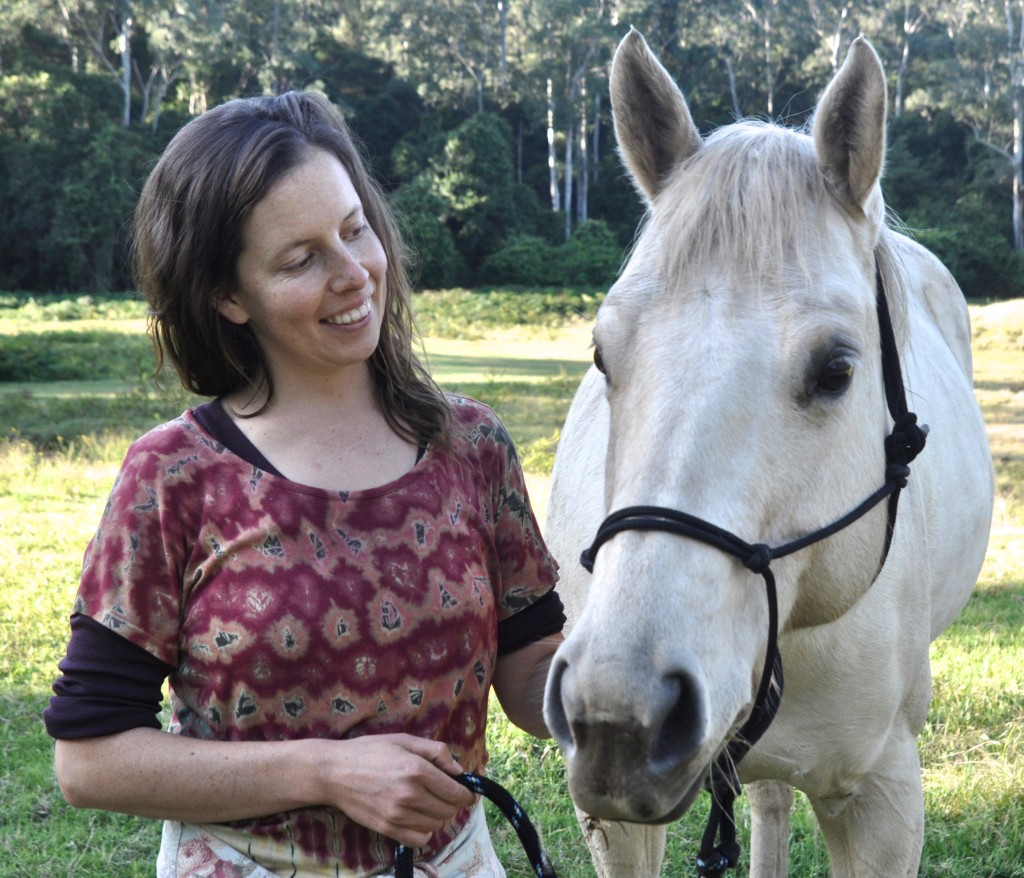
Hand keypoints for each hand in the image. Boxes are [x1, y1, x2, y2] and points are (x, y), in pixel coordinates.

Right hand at [315, 734, 476, 846]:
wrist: (335, 772)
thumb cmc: (370, 751)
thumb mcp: (405, 740)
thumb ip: (436, 751)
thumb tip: (458, 769)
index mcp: (417, 769)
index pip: (455, 792)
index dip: (467, 794)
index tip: (468, 793)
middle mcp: (410, 794)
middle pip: (448, 810)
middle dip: (453, 803)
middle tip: (446, 794)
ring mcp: (398, 814)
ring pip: (435, 825)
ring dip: (439, 816)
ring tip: (430, 804)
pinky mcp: (387, 828)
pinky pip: (419, 839)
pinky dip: (425, 831)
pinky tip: (418, 818)